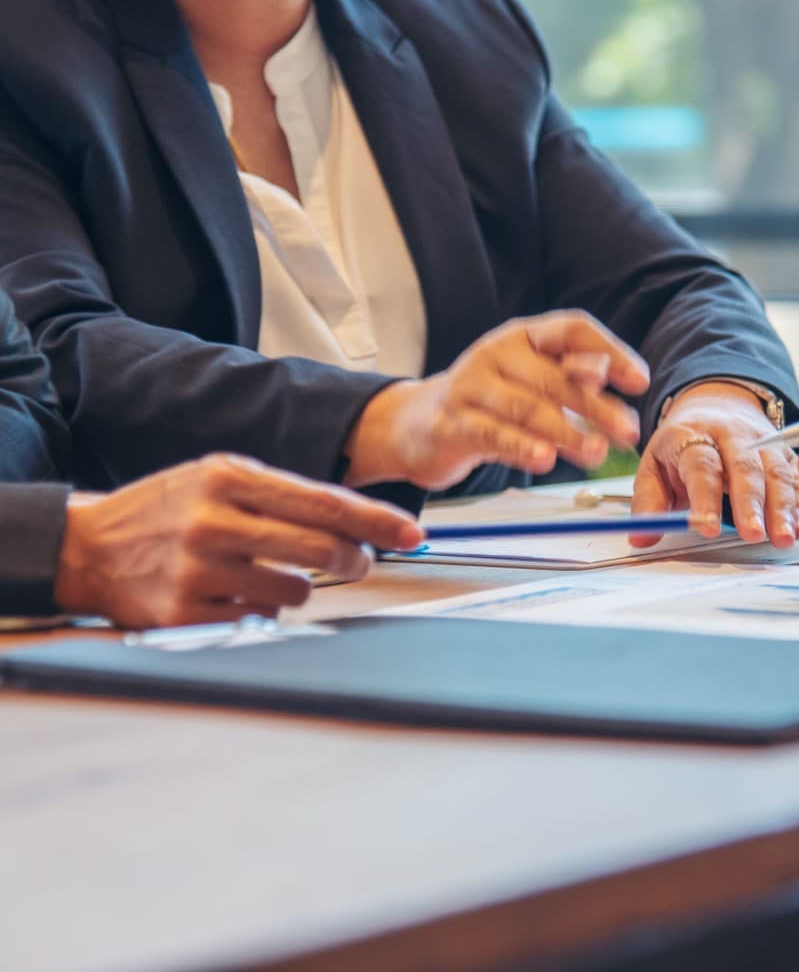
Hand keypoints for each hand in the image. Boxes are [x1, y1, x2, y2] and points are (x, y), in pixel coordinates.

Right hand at [53, 454, 424, 627]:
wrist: (86, 548)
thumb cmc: (168, 511)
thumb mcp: (218, 480)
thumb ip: (282, 496)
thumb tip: (358, 525)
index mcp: (229, 477)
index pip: (325, 502)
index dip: (377, 521)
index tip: (413, 534)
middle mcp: (214, 520)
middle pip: (321, 548)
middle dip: (354, 559)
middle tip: (359, 562)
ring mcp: (199, 570)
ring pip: (295, 591)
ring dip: (297, 589)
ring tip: (264, 574)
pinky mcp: (186, 615)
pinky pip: (258, 620)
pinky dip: (258, 611)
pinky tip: (231, 595)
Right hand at [344, 310, 650, 490]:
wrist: (419, 423)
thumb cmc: (492, 402)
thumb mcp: (532, 382)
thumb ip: (572, 378)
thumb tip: (616, 377)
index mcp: (524, 336)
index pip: (572, 329)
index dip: (610, 351)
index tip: (639, 381)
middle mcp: (496, 352)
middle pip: (554, 376)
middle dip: (596, 406)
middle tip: (627, 431)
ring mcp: (469, 386)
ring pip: (526, 407)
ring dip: (566, 432)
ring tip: (596, 452)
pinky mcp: (450, 422)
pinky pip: (491, 434)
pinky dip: (521, 447)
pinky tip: (546, 459)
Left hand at [630, 382, 798, 548]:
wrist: (716, 407)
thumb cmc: (683, 447)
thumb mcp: (654, 466)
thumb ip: (648, 502)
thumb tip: (641, 537)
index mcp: (693, 435)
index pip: (701, 464)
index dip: (705, 496)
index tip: (706, 527)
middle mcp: (732, 434)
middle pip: (744, 467)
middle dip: (751, 503)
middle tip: (753, 534)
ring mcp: (763, 441)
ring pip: (776, 472)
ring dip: (782, 507)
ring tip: (782, 537)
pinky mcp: (785, 453)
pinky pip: (796, 477)